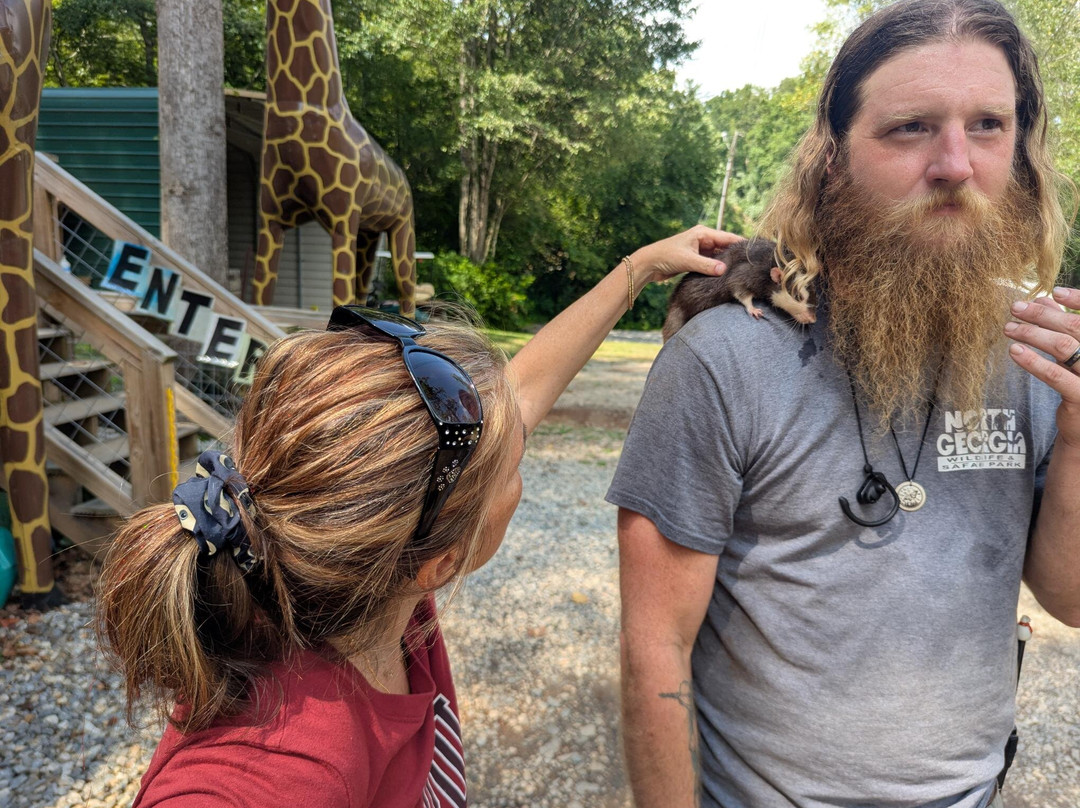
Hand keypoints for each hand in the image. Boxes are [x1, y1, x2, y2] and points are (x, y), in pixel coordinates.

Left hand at [629, 225, 742, 285]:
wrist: (649, 264)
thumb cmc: (666, 256)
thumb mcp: (688, 260)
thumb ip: (706, 265)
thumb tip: (724, 269)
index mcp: (702, 233)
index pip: (727, 238)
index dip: (741, 244)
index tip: (754, 251)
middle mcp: (703, 239)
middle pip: (725, 247)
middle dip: (735, 255)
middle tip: (750, 264)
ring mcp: (700, 250)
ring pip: (719, 256)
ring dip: (726, 263)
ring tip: (741, 271)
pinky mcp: (696, 259)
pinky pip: (711, 263)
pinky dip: (717, 269)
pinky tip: (726, 275)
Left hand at [1005, 286, 1079, 447]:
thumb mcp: (1074, 354)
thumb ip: (1063, 327)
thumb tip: (1043, 299)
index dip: (1078, 299)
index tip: (1053, 290)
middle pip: (1075, 327)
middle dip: (1042, 315)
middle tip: (1015, 307)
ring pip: (1063, 347)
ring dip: (1032, 334)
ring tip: (1008, 328)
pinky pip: (1055, 375)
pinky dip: (1033, 361)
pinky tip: (1014, 352)